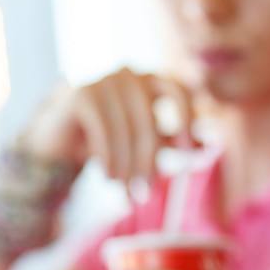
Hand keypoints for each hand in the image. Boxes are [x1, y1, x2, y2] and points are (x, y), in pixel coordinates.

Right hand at [17, 68, 195, 183]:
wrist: (60, 137)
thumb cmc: (110, 138)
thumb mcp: (145, 140)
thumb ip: (174, 139)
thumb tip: (209, 145)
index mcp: (151, 79)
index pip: (179, 91)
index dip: (187, 119)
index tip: (188, 152)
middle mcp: (130, 74)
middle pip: (148, 122)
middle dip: (148, 163)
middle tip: (146, 195)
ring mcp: (104, 80)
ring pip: (125, 131)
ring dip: (126, 168)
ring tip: (127, 194)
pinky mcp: (82, 94)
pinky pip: (103, 132)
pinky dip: (108, 158)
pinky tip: (109, 178)